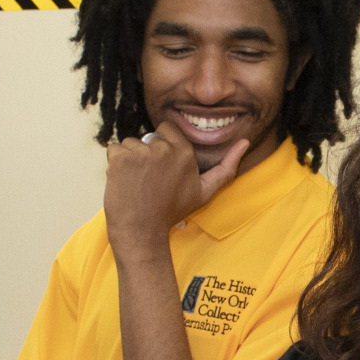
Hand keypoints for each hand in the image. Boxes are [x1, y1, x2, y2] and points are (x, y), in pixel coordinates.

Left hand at [100, 119, 245, 257]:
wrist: (142, 230)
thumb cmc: (171, 212)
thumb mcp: (204, 191)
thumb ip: (226, 167)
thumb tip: (245, 142)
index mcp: (184, 152)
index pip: (166, 129)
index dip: (161, 145)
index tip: (159, 165)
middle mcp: (164, 149)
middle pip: (147, 138)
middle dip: (145, 154)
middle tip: (148, 180)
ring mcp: (141, 152)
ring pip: (130, 143)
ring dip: (129, 159)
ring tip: (136, 182)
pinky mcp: (122, 158)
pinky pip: (113, 149)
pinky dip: (114, 163)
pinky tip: (123, 180)